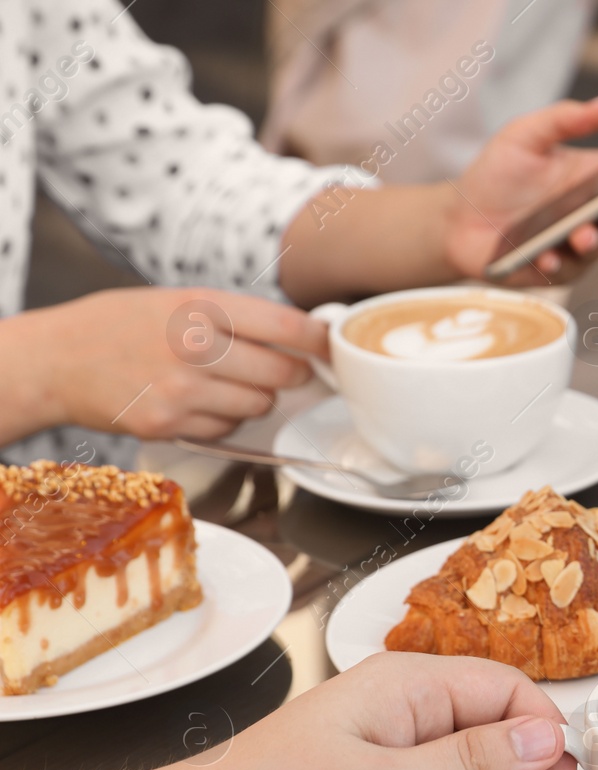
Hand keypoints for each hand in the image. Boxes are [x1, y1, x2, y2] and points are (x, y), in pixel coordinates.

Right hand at [18, 287, 322, 439]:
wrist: (56, 358)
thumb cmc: (122, 324)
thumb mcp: (179, 300)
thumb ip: (237, 317)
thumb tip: (304, 337)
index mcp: (201, 306)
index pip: (287, 327)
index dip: (319, 342)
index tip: (331, 349)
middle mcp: (194, 346)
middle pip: (282, 373)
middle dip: (287, 375)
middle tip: (276, 369)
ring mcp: (181, 389)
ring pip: (258, 406)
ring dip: (253, 400)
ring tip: (220, 383)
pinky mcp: (168, 424)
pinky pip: (226, 430)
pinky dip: (221, 421)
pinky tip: (194, 402)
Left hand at [444, 96, 597, 285]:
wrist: (459, 219)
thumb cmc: (495, 176)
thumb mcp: (524, 136)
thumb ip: (564, 119)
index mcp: (589, 178)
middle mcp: (588, 213)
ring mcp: (574, 244)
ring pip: (595, 247)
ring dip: (590, 242)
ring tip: (579, 235)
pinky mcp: (554, 271)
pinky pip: (564, 271)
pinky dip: (557, 265)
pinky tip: (548, 258)